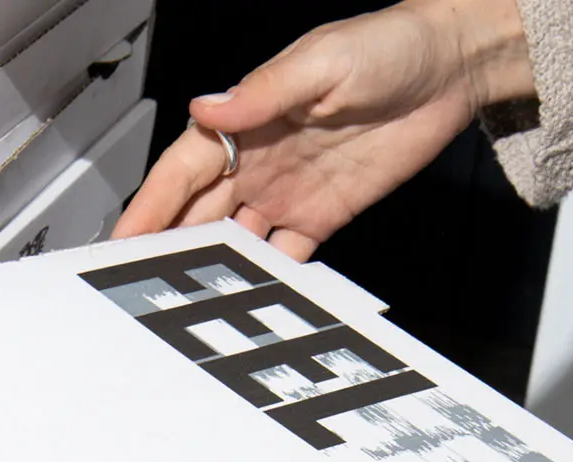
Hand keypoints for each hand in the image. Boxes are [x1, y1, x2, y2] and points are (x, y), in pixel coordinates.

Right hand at [112, 0, 537, 259]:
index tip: (123, 238)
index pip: (181, 171)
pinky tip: (251, 298)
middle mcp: (258, 159)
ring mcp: (287, 191)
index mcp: (244, 121)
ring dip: (210, 269)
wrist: (450, 69)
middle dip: (165, 248)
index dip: (148, 207)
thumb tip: (209, 109)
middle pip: (197, 214)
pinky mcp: (323, 215)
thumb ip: (263, 93)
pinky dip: (267, 277)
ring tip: (185, 304)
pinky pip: (286, 255)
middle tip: (138, 286)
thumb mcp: (321, 62)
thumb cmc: (388, 46)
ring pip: (233, 240)